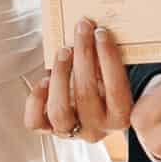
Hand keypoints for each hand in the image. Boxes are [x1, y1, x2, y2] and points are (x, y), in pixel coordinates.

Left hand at [24, 17, 132, 142]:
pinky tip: (45, 80)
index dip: (108, 59)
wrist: (97, 110)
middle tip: (82, 29)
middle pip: (86, 95)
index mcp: (120, 117)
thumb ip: (117, 65)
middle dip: (83, 55)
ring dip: (60, 74)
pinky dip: (37, 99)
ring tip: (64, 51)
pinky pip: (36, 122)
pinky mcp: (50, 130)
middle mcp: (97, 129)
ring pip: (59, 110)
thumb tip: (102, 34)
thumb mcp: (124, 79)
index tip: (101, 33)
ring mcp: (72, 132)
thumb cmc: (110, 86)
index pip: (116, 90)